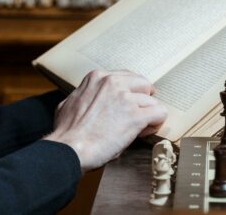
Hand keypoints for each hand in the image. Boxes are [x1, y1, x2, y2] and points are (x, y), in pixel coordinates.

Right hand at [45, 69, 166, 171]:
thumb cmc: (66, 132)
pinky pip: (159, 113)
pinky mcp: (136, 116)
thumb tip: (87, 99)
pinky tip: (145, 131)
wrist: (69, 148)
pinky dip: (155, 123)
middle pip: (143, 84)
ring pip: (152, 101)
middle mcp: (113, 83)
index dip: (129, 93)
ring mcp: (126, 98)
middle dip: (143, 99)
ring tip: (138, 128)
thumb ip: (84, 95)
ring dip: (147, 115)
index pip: (126, 77)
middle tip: (138, 113)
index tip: (127, 104)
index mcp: (97, 77)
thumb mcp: (70, 102)